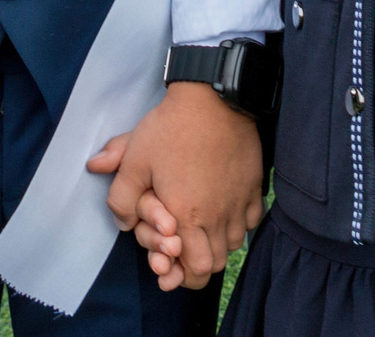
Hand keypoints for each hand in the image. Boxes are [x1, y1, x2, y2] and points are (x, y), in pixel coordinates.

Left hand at [87, 83, 263, 290]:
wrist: (213, 98)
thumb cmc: (172, 129)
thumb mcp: (134, 159)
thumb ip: (120, 197)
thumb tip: (121, 222)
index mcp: (188, 216)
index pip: (196, 270)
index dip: (182, 276)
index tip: (170, 266)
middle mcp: (218, 216)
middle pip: (215, 263)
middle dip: (198, 264)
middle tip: (183, 250)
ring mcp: (239, 202)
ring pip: (234, 243)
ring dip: (216, 244)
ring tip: (201, 229)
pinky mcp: (254, 187)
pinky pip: (251, 220)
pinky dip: (238, 224)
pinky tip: (224, 210)